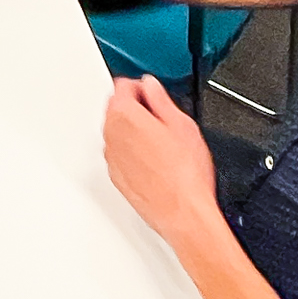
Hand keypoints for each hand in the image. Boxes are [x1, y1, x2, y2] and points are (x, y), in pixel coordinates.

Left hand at [104, 75, 228, 257]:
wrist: (184, 213)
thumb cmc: (185, 174)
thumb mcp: (182, 124)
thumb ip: (161, 99)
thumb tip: (151, 86)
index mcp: (125, 115)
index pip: (121, 85)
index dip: (141, 88)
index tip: (153, 94)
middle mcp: (111, 135)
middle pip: (115, 108)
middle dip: (136, 108)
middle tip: (162, 120)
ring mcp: (111, 157)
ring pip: (117, 132)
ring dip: (133, 131)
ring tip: (163, 144)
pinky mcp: (116, 176)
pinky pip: (120, 155)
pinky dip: (132, 153)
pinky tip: (156, 162)